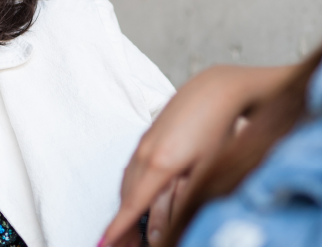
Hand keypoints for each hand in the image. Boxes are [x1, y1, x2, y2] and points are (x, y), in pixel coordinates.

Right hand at [100, 64, 293, 246]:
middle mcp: (147, 152)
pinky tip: (136, 194)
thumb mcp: (207, 170)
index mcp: (160, 165)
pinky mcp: (151, 133)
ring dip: (125, 204)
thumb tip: (173, 227)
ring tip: (126, 227)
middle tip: (115, 245)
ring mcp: (147, 140)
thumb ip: (186, 200)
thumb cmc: (219, 129)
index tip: (102, 245)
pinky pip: (133, 165)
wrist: (217, 89)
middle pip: (126, 194)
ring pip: (128, 179)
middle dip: (120, 222)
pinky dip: (130, 185)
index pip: (132, 205)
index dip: (117, 229)